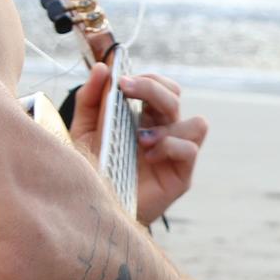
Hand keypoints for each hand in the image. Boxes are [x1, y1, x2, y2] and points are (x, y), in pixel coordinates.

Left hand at [70, 63, 206, 225]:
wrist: (94, 212)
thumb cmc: (92, 170)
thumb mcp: (83, 132)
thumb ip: (90, 100)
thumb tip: (103, 68)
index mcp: (143, 118)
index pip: (160, 86)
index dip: (147, 78)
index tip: (121, 79)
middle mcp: (163, 132)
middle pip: (175, 96)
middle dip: (152, 88)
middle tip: (127, 89)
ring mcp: (175, 153)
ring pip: (196, 122)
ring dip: (166, 123)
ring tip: (140, 138)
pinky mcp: (181, 176)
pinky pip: (190, 149)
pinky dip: (170, 146)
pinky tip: (149, 157)